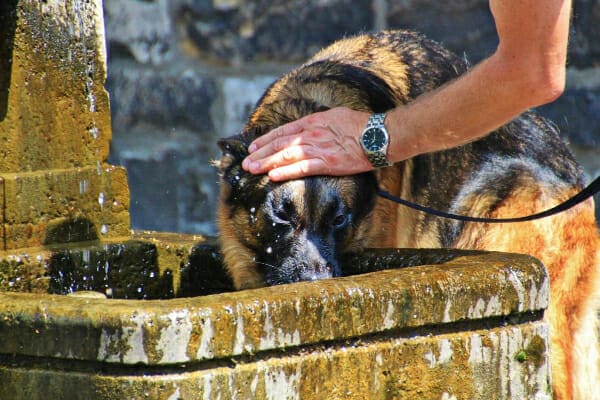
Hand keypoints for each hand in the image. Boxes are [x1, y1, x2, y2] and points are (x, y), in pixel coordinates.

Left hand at [242, 107, 372, 180]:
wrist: (377, 135)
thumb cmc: (360, 125)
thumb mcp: (335, 116)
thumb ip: (319, 122)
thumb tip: (309, 126)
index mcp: (313, 121)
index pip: (283, 131)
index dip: (266, 139)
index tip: (253, 147)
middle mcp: (311, 134)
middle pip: (280, 144)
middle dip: (261, 153)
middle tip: (246, 162)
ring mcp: (318, 149)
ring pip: (286, 156)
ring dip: (267, 163)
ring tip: (252, 169)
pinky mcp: (327, 163)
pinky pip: (302, 168)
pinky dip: (286, 172)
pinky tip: (273, 176)